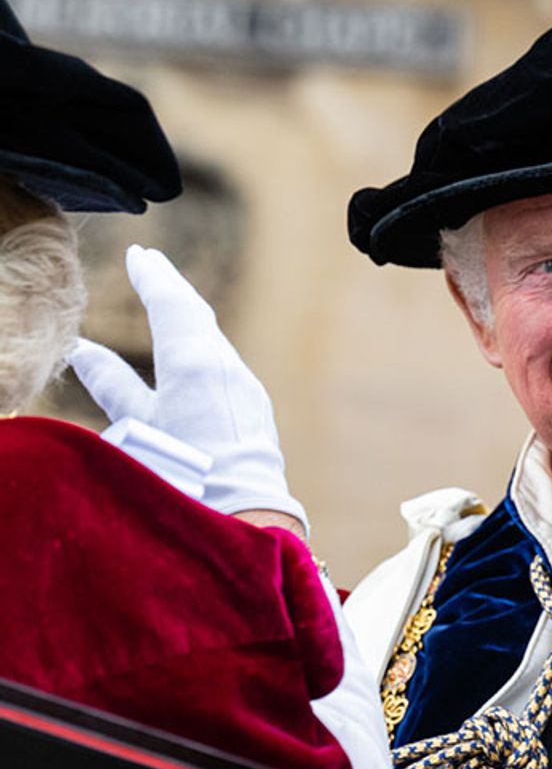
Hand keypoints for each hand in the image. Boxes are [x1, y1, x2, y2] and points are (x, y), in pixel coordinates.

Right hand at [68, 245, 306, 533]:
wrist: (243, 513)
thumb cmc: (180, 473)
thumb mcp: (133, 426)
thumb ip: (109, 384)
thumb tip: (80, 349)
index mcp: (194, 363)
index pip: (172, 306)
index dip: (154, 278)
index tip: (140, 254)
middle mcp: (226, 366)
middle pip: (196, 315)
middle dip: (171, 288)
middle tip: (151, 263)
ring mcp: (245, 386)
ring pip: (213, 340)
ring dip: (189, 316)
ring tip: (168, 298)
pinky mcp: (253, 407)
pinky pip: (225, 363)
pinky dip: (204, 344)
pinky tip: (196, 349)